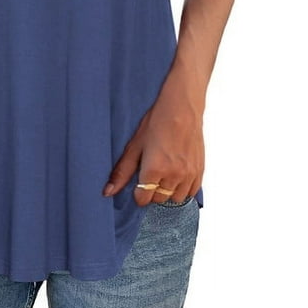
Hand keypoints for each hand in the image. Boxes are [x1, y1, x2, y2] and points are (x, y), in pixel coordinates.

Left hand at [102, 74, 204, 205]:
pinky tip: (176, 175)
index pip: (143, 199)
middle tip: (150, 174)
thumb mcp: (134, 145)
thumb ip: (122, 172)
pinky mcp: (200, 171)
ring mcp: (189, 174)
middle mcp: (173, 175)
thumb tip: (107, 192)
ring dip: (167, 191)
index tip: (137, 183)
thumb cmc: (157, 122)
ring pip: (175, 199)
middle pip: (158, 200)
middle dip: (151, 191)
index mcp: (155, 169)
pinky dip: (183, 188)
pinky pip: (191, 192)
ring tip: (163, 175)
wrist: (182, 108)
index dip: (137, 193)